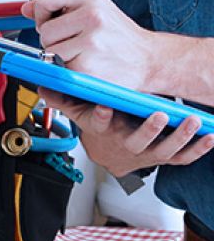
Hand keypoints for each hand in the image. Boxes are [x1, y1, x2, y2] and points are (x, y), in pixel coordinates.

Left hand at [20, 0, 158, 90]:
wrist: (150, 60)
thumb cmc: (120, 37)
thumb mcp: (93, 9)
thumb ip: (58, 7)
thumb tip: (26, 7)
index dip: (42, 13)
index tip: (52, 21)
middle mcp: (92, 15)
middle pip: (44, 30)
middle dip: (54, 40)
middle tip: (76, 42)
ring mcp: (91, 41)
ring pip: (49, 51)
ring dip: (60, 57)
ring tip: (83, 53)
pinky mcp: (87, 65)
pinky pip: (59, 69)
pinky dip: (68, 71)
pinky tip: (87, 65)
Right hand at [40, 88, 213, 175]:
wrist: (113, 156)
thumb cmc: (101, 130)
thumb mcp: (79, 114)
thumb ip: (64, 98)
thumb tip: (43, 83)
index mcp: (106, 132)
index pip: (100, 125)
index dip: (101, 116)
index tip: (104, 107)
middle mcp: (127, 144)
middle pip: (138, 141)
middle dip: (150, 130)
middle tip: (160, 115)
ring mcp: (148, 152)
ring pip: (165, 150)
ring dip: (180, 137)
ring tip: (191, 121)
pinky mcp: (166, 157)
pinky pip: (184, 157)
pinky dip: (199, 148)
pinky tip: (210, 134)